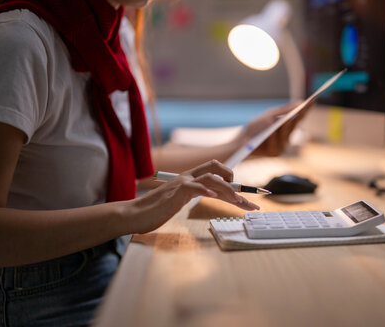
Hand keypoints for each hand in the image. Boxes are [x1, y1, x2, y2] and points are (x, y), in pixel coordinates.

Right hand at [130, 160, 258, 233]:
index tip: (249, 201)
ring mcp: (182, 183)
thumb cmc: (156, 210)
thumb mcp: (180, 201)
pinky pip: (194, 187)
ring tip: (237, 201)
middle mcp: (188, 177)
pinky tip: (214, 197)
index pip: (217, 176)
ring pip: (210, 177)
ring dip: (227, 188)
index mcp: (191, 179)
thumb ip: (194, 195)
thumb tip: (214, 195)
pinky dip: (205, 190)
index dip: (235, 187)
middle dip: (236, 183)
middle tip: (249, 201)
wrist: (134, 214)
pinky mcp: (175, 192)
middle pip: (217, 169)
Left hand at [237, 101, 309, 156]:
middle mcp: (287, 137)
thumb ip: (284, 110)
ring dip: (284, 125)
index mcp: (287, 127)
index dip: (307, 108)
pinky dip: (273, 136)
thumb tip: (300, 101)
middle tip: (305, 105)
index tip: (313, 99)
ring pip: (285, 133)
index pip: (300, 116)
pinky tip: (271, 130)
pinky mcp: (275, 154)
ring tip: (288, 116)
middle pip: (295, 124)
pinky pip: (276, 142)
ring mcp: (282, 147)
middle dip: (300, 114)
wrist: (240, 143)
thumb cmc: (255, 128)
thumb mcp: (269, 115)